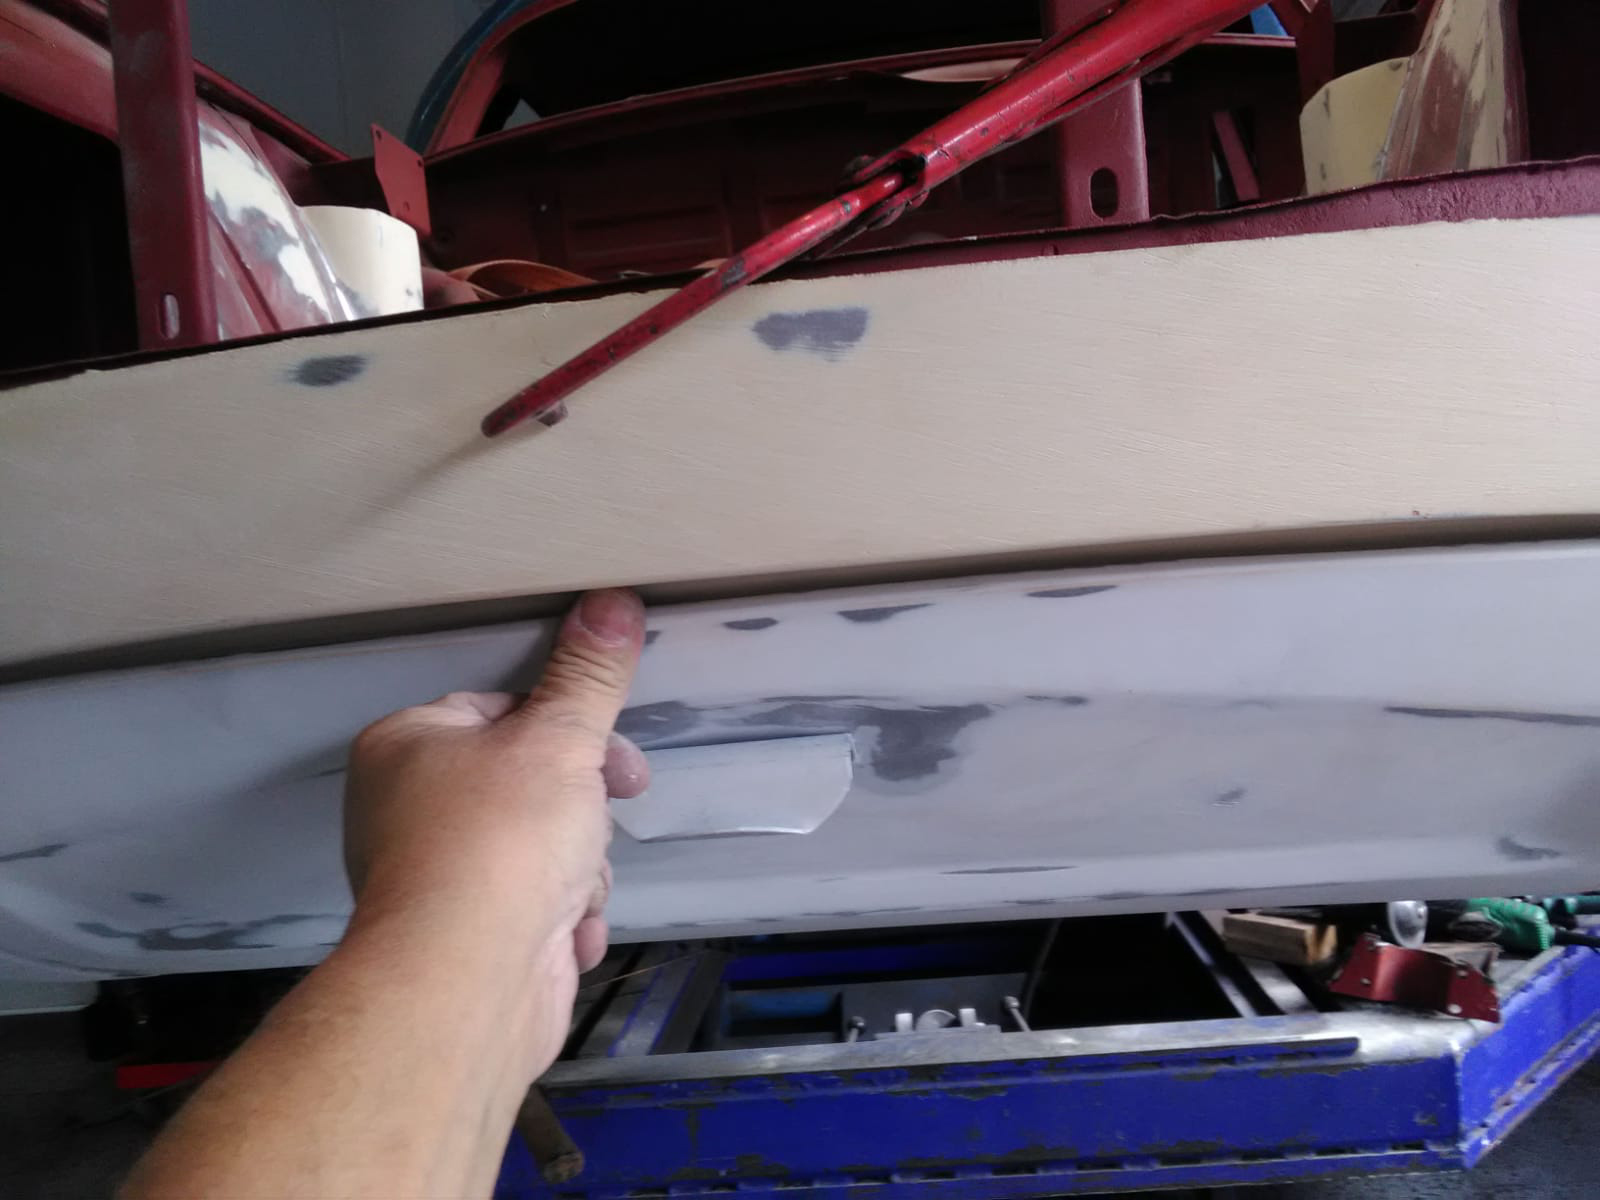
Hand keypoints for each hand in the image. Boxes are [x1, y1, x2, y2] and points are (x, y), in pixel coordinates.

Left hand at [341, 588, 648, 1071]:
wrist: (467, 982)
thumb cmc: (503, 841)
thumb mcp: (561, 740)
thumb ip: (590, 675)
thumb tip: (612, 598)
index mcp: (405, 745)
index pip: (501, 711)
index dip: (570, 731)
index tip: (617, 760)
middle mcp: (404, 808)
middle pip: (526, 784)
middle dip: (581, 813)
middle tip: (608, 821)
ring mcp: (431, 880)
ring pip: (537, 849)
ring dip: (577, 872)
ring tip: (573, 893)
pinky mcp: (460, 939)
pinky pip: (528, 908)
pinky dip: (558, 920)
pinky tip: (567, 937)